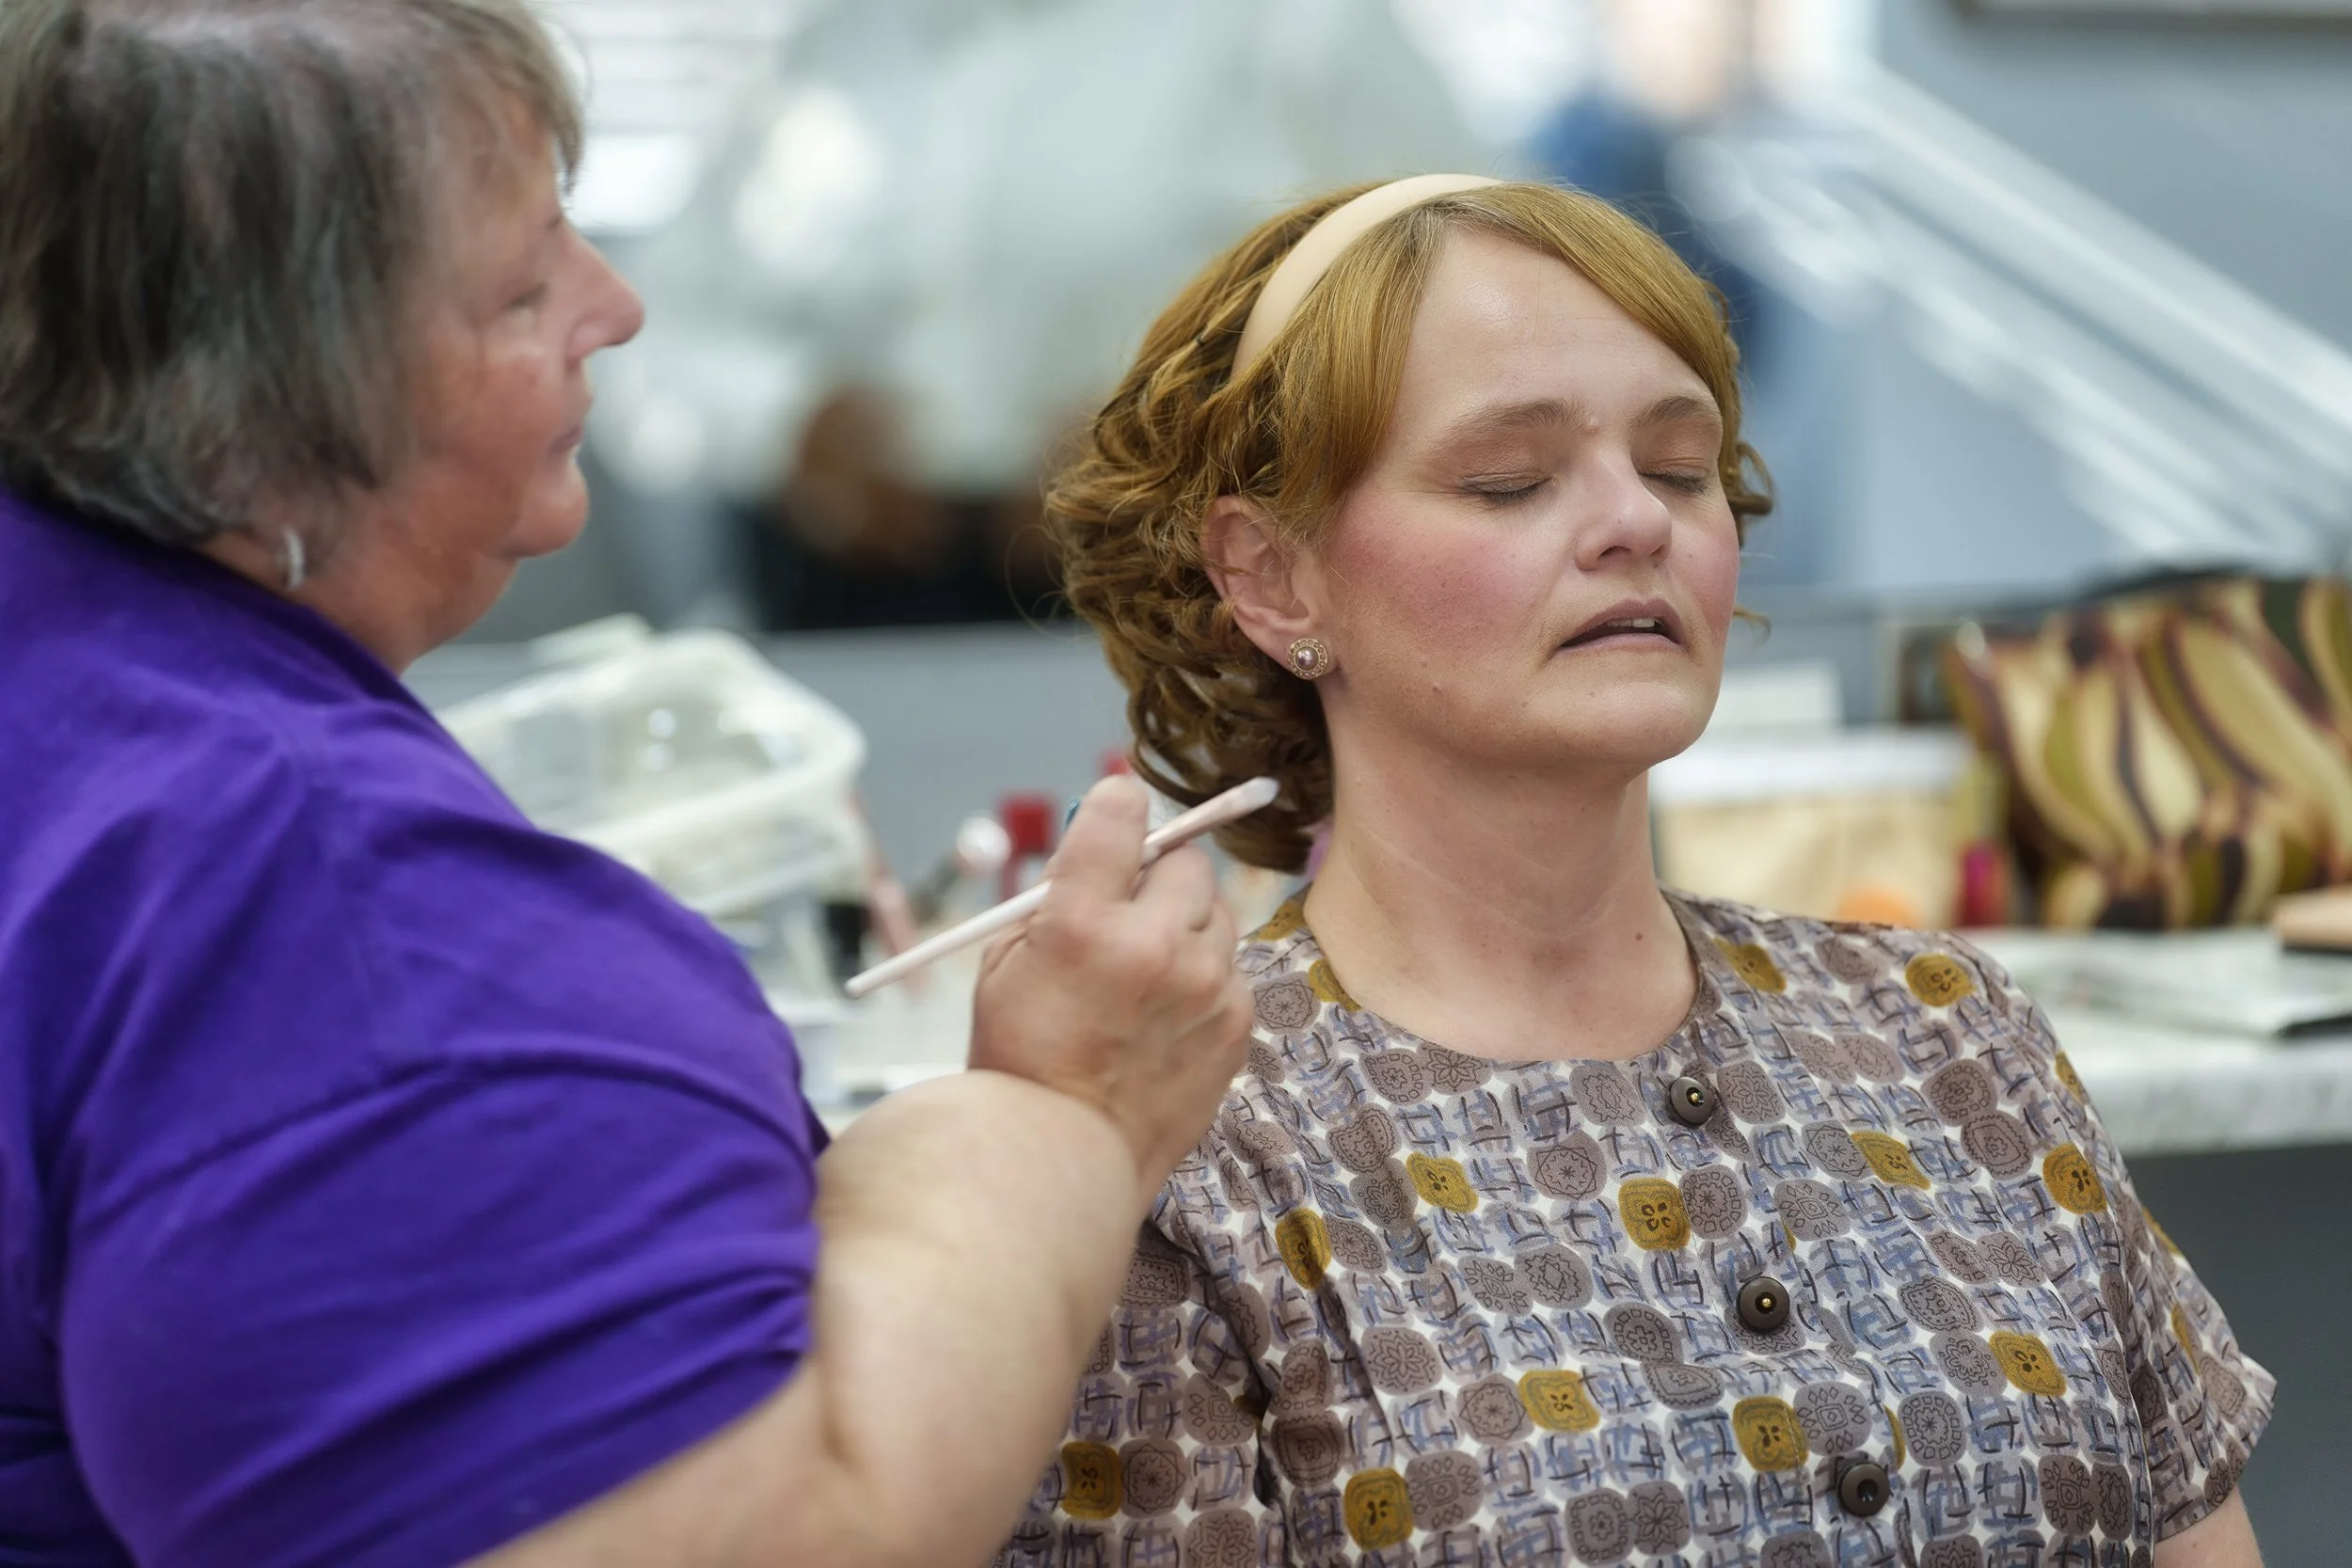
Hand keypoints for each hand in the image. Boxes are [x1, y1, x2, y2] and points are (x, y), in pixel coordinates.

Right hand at [967, 777, 1251, 1195]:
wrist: (1060, 1156)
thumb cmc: (1018, 1059)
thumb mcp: (1005, 962)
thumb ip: (1053, 896)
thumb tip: (1099, 848)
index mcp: (1082, 922)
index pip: (1122, 812)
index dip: (1116, 807)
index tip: (1116, 813)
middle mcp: (1153, 945)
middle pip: (1185, 857)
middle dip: (1158, 871)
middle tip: (1130, 902)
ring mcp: (1205, 986)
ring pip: (1216, 911)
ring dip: (1184, 924)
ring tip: (1144, 972)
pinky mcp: (1237, 1022)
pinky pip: (1230, 968)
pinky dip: (1204, 978)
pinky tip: (1165, 1016)